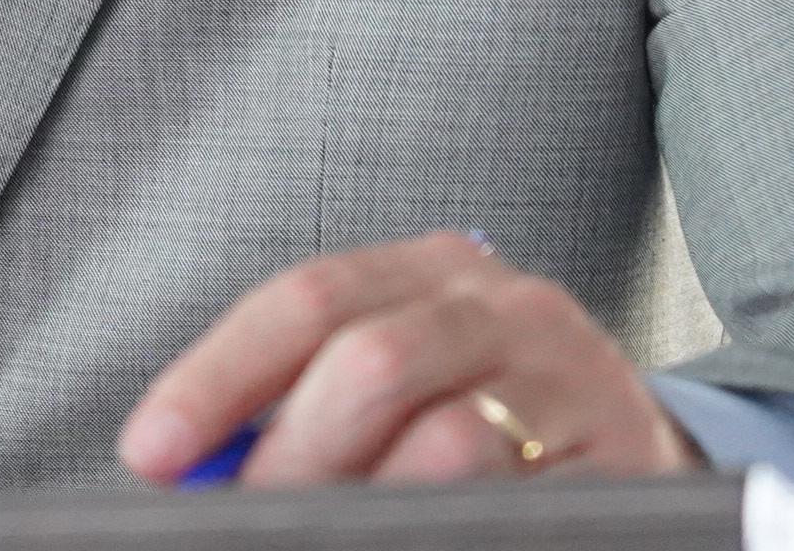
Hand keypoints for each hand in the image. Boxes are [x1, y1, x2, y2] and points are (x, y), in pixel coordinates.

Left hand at [118, 230, 700, 487]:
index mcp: (434, 270)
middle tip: (244, 520)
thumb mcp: (400, 380)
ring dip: (362, 506)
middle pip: (370, 361)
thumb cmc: (491, 418)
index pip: (305, 300)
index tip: (153, 451)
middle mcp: (509, 306)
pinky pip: (522, 504)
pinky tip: (416, 540)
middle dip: (288, 457)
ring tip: (323, 537)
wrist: (640, 451)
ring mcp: (575, 380)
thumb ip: (304, 404)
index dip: (216, 377)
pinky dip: (450, 528)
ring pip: (448, 440)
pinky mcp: (629, 461)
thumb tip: (191, 466)